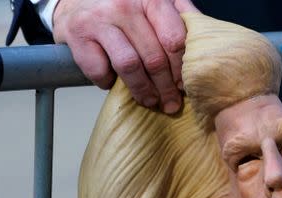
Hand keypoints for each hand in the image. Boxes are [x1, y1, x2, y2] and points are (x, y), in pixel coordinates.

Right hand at [53, 0, 198, 113]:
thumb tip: (206, 41)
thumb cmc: (123, 8)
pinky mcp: (78, 35)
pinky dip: (108, 83)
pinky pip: (99, 70)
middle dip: (166, 88)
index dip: (182, 68)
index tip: (185, 85)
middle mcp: (124, 6)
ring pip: (129, 66)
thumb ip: (178, 18)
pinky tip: (114, 83)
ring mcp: (99, 20)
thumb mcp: (152, 5)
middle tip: (171, 103)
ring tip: (150, 102)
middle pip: (154, 57)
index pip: (174, 40)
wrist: (75, 0)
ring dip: (143, 91)